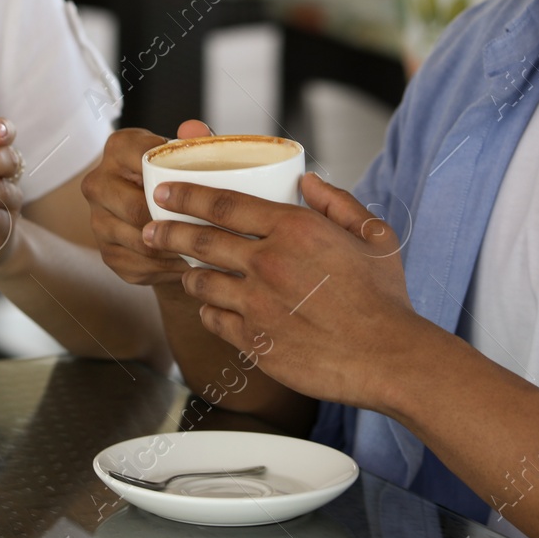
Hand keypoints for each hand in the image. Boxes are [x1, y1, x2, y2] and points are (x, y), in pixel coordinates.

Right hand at [83, 118, 212, 286]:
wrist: (162, 215)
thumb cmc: (176, 178)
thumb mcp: (187, 155)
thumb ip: (193, 141)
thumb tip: (194, 131)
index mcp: (118, 149)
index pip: (142, 159)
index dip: (174, 176)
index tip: (202, 187)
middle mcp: (98, 183)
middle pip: (136, 208)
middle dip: (173, 220)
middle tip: (207, 227)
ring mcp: (98, 221)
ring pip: (140, 241)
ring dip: (174, 247)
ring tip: (204, 248)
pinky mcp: (108, 254)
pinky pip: (141, 265)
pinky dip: (168, 266)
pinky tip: (190, 261)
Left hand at [142, 171, 421, 409]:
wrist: (388, 357)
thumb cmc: (384, 298)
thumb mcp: (374, 236)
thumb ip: (338, 203)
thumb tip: (308, 180)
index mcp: (294, 229)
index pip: (223, 203)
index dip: (187, 195)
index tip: (165, 191)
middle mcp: (268, 263)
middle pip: (200, 240)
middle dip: (167, 231)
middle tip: (150, 229)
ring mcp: (258, 304)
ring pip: (202, 282)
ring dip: (189, 274)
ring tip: (185, 271)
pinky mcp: (255, 342)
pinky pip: (215, 320)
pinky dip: (209, 311)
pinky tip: (213, 307)